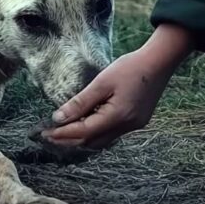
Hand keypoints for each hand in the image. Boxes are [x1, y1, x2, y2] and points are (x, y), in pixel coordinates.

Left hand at [43, 24, 192, 148]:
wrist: (160, 61)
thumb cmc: (131, 67)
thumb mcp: (101, 82)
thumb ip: (80, 102)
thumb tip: (58, 118)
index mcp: (117, 117)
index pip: (83, 132)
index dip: (62, 133)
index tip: (44, 132)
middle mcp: (127, 126)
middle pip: (92, 142)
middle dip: (69, 140)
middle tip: (49, 135)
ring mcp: (134, 126)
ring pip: (102, 140)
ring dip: (82, 138)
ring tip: (63, 132)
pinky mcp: (137, 121)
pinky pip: (111, 133)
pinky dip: (96, 132)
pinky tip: (86, 124)